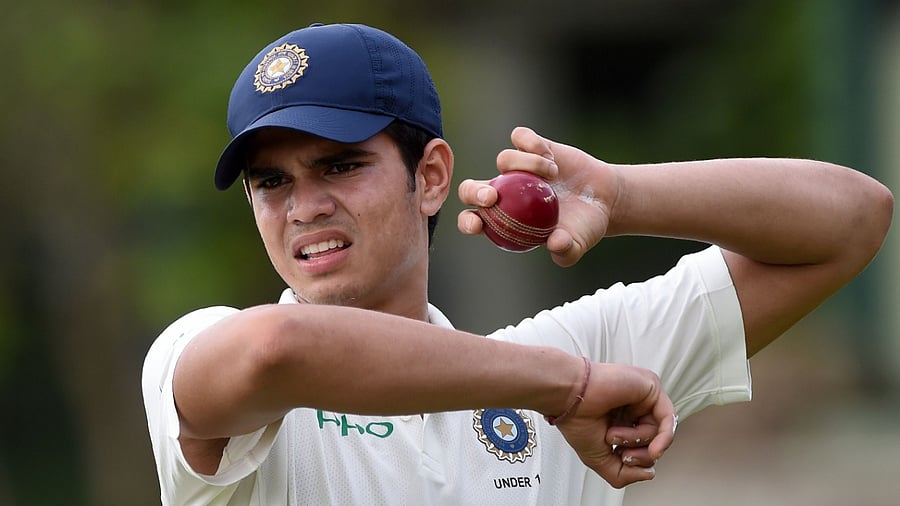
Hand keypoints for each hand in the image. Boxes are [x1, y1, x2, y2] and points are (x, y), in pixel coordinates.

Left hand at [457, 126, 619, 266]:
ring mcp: (517, 168)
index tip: (479, 224)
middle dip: (473, 191)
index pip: (472, 221)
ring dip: (527, 164)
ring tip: (553, 175)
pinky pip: (521, 137)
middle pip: (471, 188)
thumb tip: (555, 244)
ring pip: (504, 158)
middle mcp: (505, 192)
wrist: (604, 199)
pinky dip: (532, 144)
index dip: (468, 222)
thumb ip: (566, 250)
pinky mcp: (533, 146)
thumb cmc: (584, 226)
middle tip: (492, 197)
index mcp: (504, 220)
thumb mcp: (577, 243)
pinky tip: (550, 157)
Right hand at [553, 362, 676, 488]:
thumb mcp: (598, 459)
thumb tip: (648, 474)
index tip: (619, 458)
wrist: (568, 397)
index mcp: (621, 421)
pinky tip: (654, 449)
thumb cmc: (575, 418)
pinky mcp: (650, 387)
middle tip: (620, 452)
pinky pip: (669, 419)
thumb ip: (623, 474)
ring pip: (661, 432)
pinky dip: (663, 439)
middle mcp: (633, 409)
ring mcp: (642, 398)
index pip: (644, 447)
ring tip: (613, 434)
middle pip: (656, 441)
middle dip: (640, 455)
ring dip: (636, 441)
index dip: (636, 460)